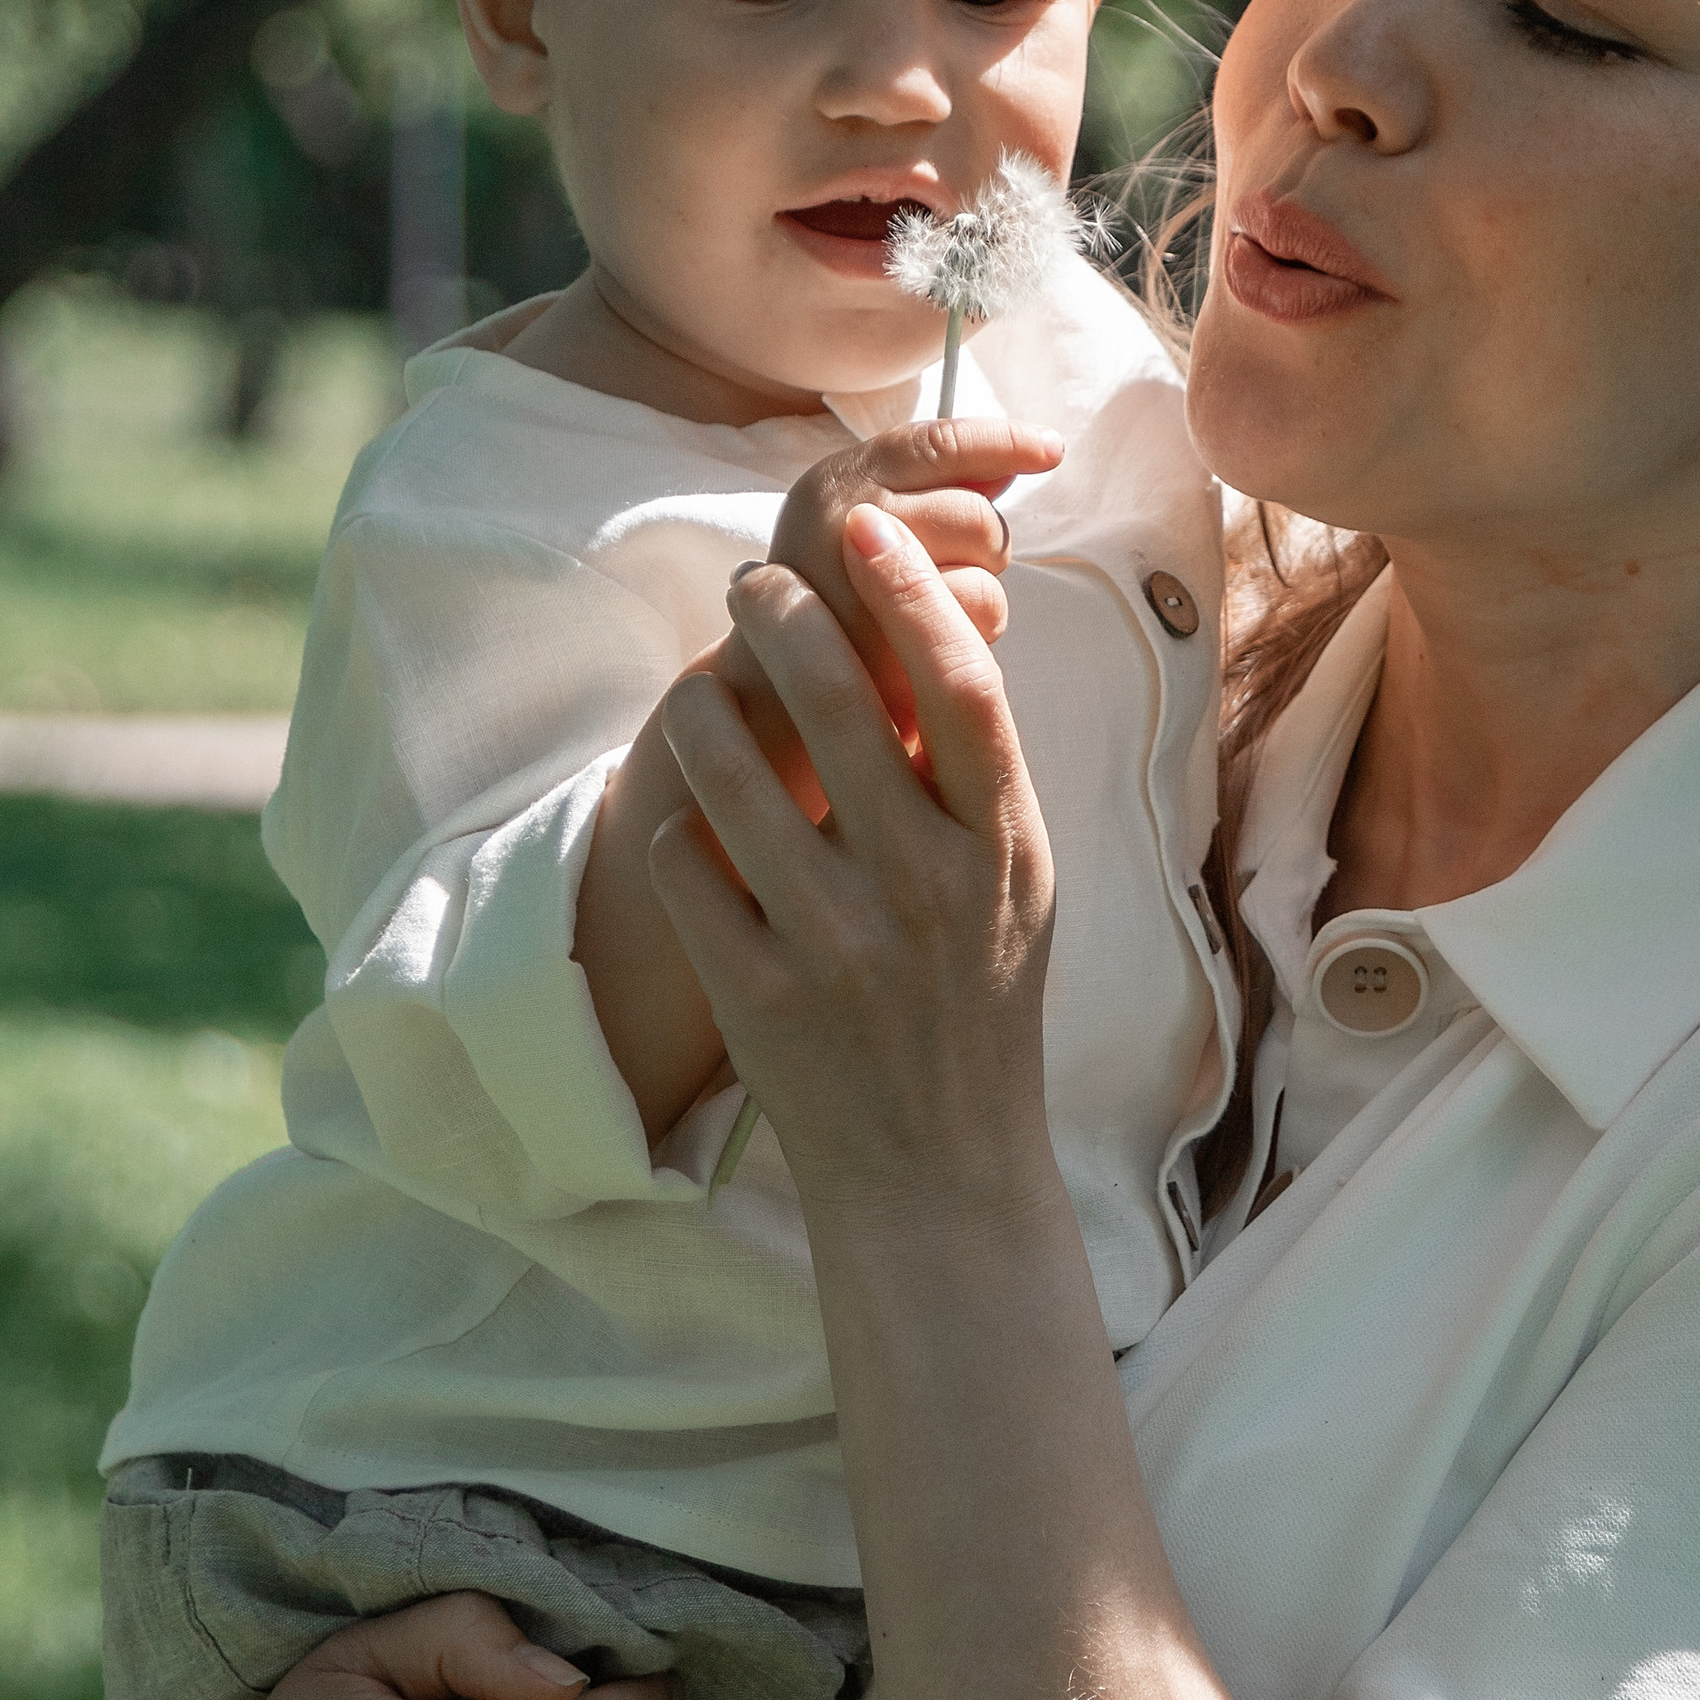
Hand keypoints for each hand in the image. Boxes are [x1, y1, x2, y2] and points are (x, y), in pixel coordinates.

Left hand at [650, 506, 1062, 1219]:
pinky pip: (686, 863)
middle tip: (754, 582)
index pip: (961, 688)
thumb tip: (939, 624)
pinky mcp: (753, 993)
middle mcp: (924, 889)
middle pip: (835, 700)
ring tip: (702, 688)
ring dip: (703, 705)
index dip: (912, 591)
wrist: (937, 1169)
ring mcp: (833, 943)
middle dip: (780, 612)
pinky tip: (694, 822)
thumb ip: (980, 772)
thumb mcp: (1018, 883)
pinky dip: (681, 827)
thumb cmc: (979, 998)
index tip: (866, 529)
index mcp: (1003, 850)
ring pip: (733, 770)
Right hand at [728, 418, 1062, 786]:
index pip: (936, 444)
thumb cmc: (831, 622)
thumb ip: (926, 499)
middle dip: (983, 546)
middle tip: (942, 583)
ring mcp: (861, 581)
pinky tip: (929, 660)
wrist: (768, 714)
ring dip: (981, 595)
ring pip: (985, 561)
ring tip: (927, 626)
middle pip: (976, 510)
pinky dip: (975, 637)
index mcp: (830, 486)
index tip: (1051, 449)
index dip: (1003, 442)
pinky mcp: (888, 641)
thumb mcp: (859, 543)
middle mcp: (837, 521)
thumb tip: (1007, 467)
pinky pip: (980, 611)